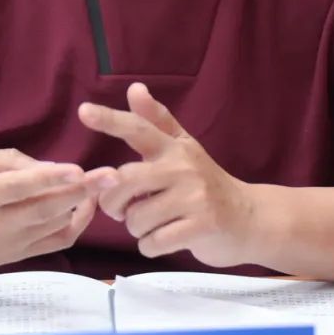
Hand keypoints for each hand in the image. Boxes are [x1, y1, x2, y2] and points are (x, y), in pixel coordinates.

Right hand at [0, 148, 113, 283]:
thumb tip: (44, 166)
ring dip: (82, 205)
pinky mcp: (15, 257)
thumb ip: (4, 162)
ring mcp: (7, 245)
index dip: (52, 178)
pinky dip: (73, 226)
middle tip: (112, 175)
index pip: (22, 188)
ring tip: (103, 184)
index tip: (78, 169)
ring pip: (55, 226)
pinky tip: (84, 207)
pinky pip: (53, 243)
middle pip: (47, 208)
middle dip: (83, 191)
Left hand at [78, 83, 255, 267]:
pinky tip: (163, 240)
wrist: (249, 218)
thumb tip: (134, 89)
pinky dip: (150, 246)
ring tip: (153, 224)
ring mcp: (194, 197)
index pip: (139, 129)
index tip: (83, 111)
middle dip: (113, 203)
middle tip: (123, 211)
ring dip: (136, 229)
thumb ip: (156, 121)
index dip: (110, 120)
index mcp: (174, 148)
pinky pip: (153, 242)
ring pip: (136, 218)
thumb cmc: (207, 183)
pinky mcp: (202, 226)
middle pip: (124, 181)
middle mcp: (183, 168)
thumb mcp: (184, 148)